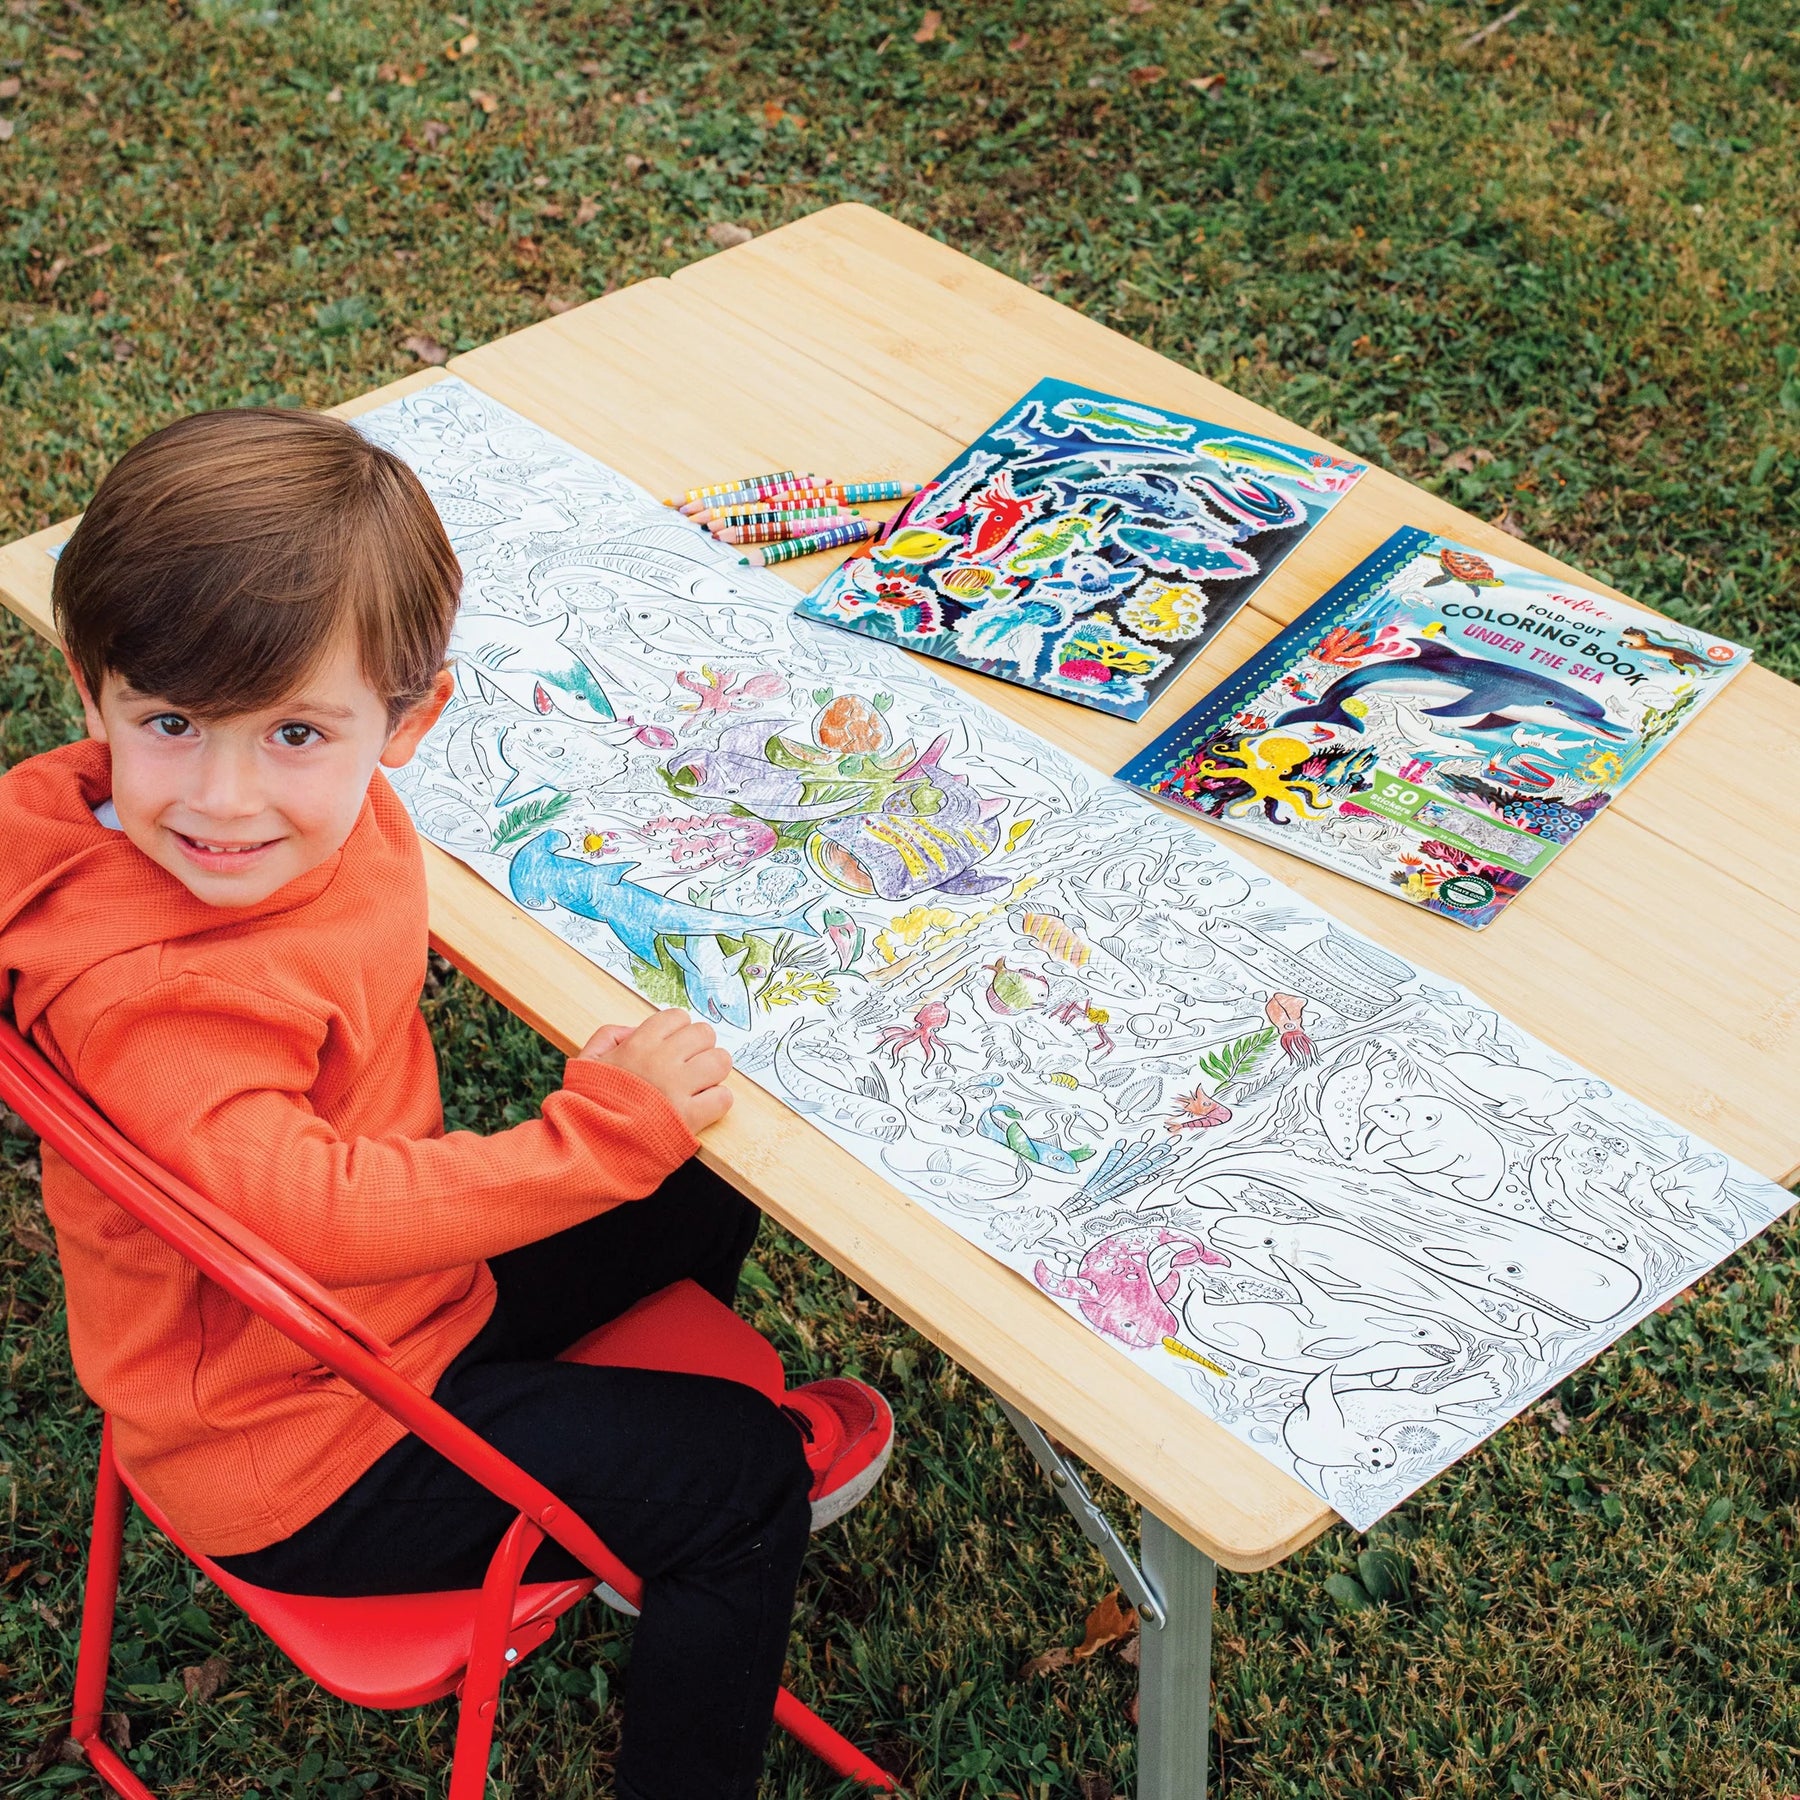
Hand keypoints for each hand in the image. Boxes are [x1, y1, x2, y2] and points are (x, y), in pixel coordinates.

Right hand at [576, 1009, 733, 1134]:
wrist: (589, 1148)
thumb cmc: (587, 1106)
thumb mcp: (587, 1061)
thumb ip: (608, 1036)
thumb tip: (635, 1030)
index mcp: (638, 1045)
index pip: (677, 1017)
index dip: (678, 1031)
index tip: (673, 1047)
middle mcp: (661, 1061)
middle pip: (705, 1034)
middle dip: (700, 1048)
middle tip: (690, 1066)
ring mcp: (677, 1089)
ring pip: (721, 1061)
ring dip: (714, 1072)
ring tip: (699, 1085)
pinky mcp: (690, 1118)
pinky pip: (724, 1097)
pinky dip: (717, 1102)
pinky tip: (701, 1108)